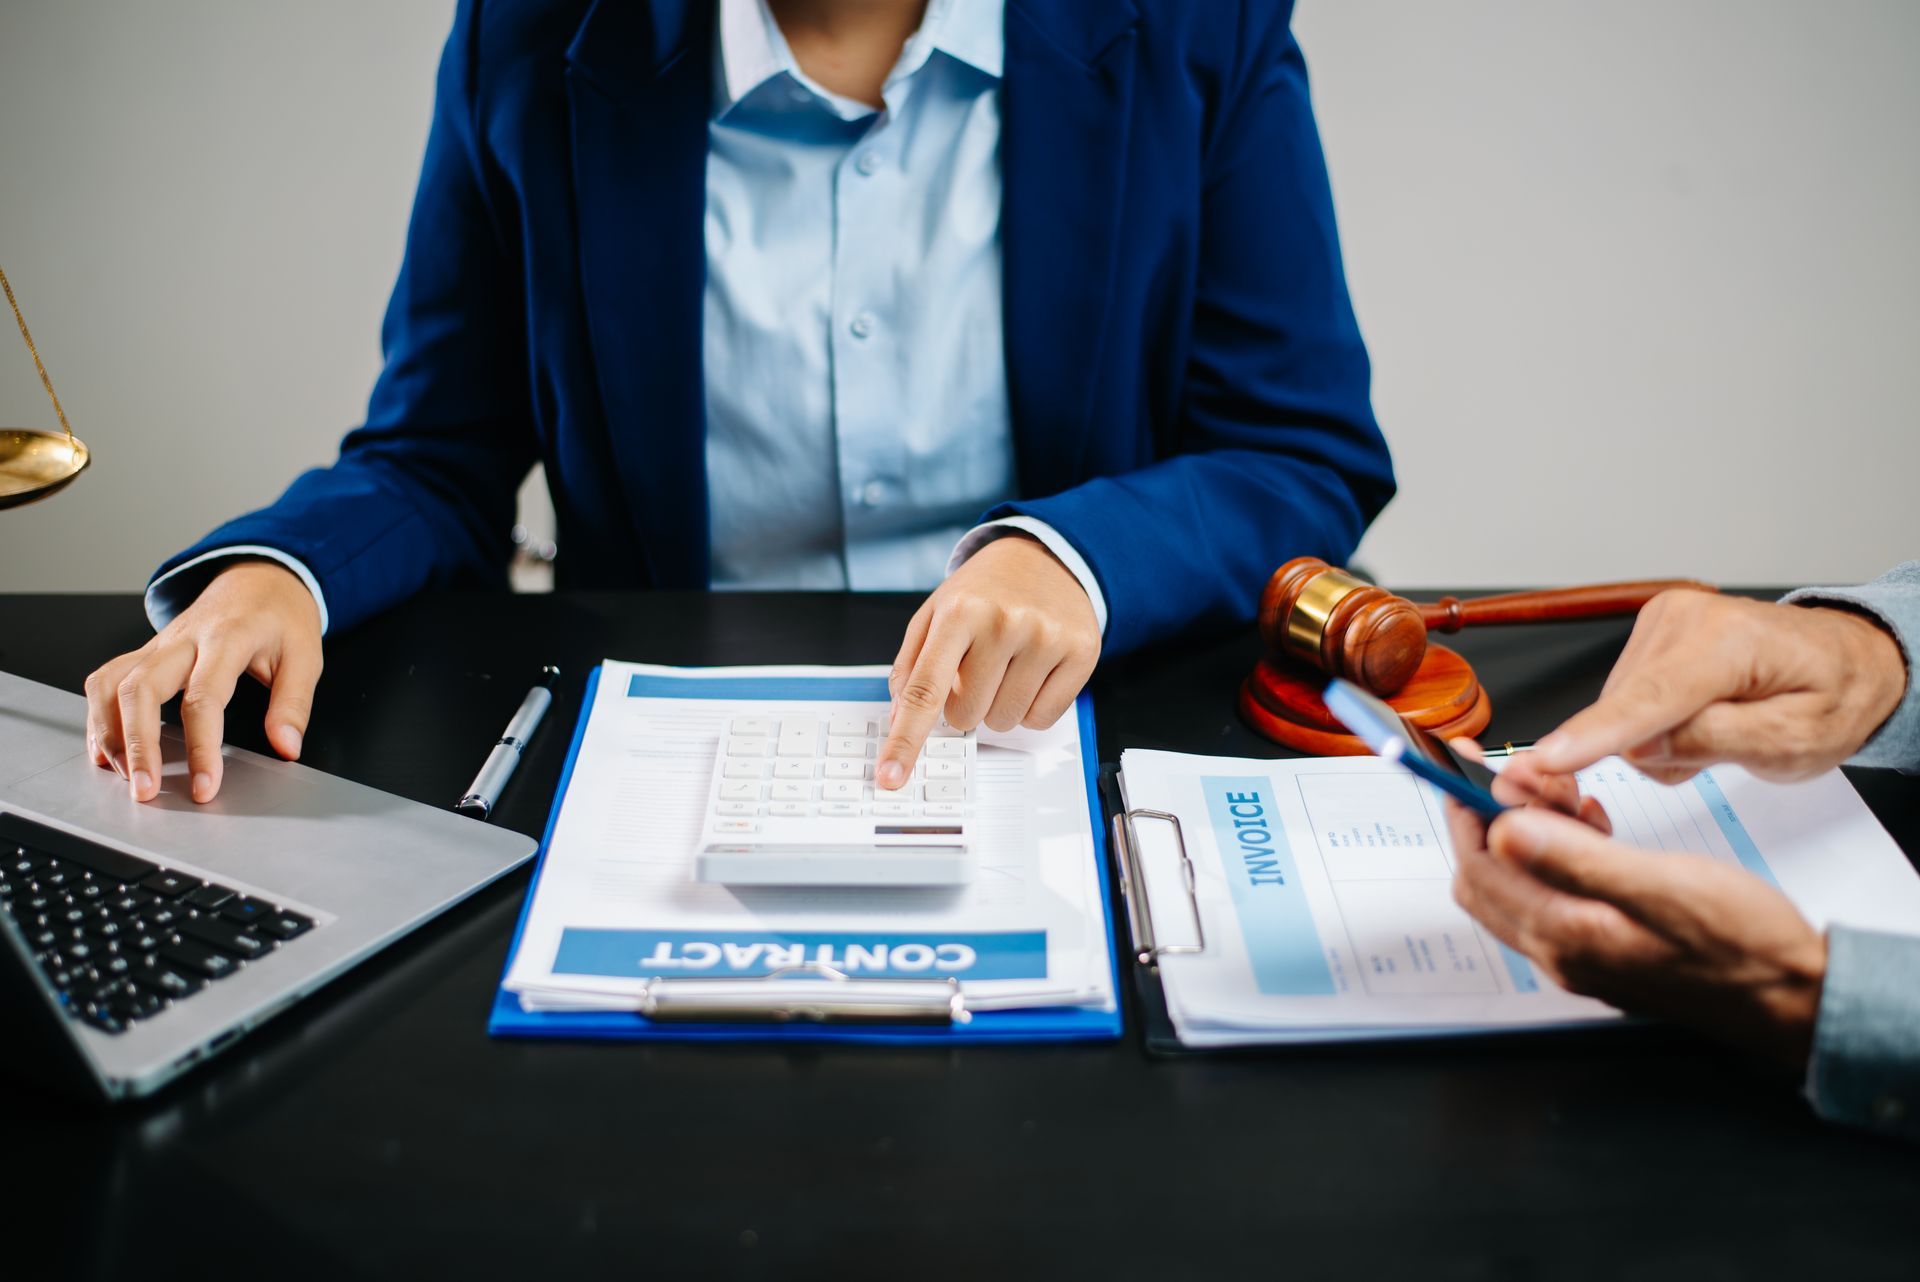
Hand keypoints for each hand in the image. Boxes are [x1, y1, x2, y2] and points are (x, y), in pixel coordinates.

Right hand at [85, 560, 322, 803]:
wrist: (259, 577)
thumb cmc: (281, 617)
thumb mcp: (306, 655)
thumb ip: (293, 704)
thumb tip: (286, 747)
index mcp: (227, 639)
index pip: (204, 697)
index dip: (201, 747)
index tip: (204, 786)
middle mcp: (183, 639)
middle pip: (140, 688)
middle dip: (137, 744)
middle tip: (145, 790)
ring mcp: (158, 644)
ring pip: (111, 683)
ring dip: (109, 732)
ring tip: (123, 775)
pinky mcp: (145, 652)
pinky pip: (106, 680)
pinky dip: (98, 716)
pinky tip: (106, 749)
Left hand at [878, 534, 1100, 788]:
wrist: (1046, 557)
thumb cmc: (985, 591)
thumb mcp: (936, 612)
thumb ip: (911, 665)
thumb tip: (899, 718)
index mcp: (959, 611)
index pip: (924, 691)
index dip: (906, 739)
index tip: (891, 776)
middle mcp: (1004, 622)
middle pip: (966, 715)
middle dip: (964, 703)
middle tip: (976, 668)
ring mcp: (1046, 638)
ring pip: (1005, 721)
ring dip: (998, 705)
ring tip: (1006, 664)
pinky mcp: (1081, 652)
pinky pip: (1042, 718)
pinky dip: (1030, 707)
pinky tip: (1032, 672)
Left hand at [1445, 796, 1826, 1071]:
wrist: (1796, 997)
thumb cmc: (1745, 945)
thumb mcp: (1662, 887)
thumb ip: (1576, 860)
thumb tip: (1504, 830)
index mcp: (1565, 936)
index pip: (1480, 869)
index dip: (1465, 814)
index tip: (1463, 770)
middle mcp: (1560, 953)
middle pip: (1488, 879)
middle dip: (1492, 821)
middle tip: (1525, 778)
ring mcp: (1580, 956)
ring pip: (1520, 885)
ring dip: (1529, 834)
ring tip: (1570, 797)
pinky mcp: (1603, 949)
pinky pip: (1555, 895)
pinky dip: (1559, 854)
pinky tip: (1595, 827)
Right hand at [1533, 590, 1906, 782]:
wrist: (1844, 659)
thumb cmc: (1831, 696)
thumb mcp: (1796, 742)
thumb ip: (1717, 743)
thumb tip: (1641, 749)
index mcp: (1728, 641)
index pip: (1651, 698)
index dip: (1596, 733)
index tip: (1548, 758)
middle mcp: (1684, 618)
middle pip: (1628, 712)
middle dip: (1663, 748)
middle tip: (1726, 746)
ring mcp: (1661, 621)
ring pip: (1621, 710)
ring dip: (1661, 737)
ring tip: (1720, 726)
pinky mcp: (1647, 633)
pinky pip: (1625, 699)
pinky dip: (1655, 721)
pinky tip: (1699, 713)